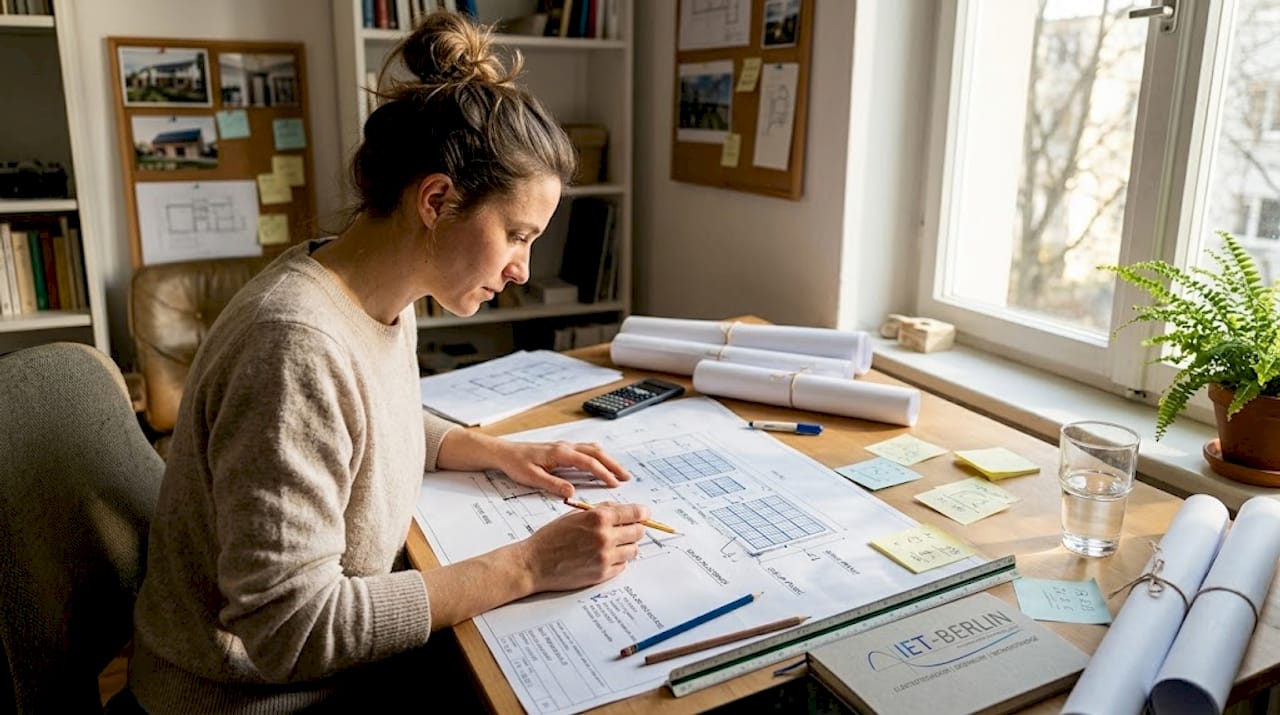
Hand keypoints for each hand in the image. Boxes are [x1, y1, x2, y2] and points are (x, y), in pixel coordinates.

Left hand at [496, 440, 631, 498]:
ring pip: (593, 449)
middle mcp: (566, 447)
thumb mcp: (532, 478)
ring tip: (619, 472)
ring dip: (608, 460)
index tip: (616, 484)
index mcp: (560, 453)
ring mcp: (565, 446)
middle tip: (626, 477)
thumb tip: (572, 492)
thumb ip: (553, 484)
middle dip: (613, 465)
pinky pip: (586, 449)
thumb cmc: (516, 464)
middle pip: (596, 453)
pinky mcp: (562, 449)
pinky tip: (601, 463)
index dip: (604, 473)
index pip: (589, 463)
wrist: (504, 452)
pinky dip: (598, 456)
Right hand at [518, 502, 650, 591]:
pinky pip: (623, 566)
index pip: (635, 513)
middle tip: (626, 530)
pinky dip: (617, 561)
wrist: (534, 564)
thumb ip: (600, 510)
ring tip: (611, 545)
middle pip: (638, 532)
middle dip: (634, 529)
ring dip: (626, 546)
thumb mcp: (574, 514)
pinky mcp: (602, 574)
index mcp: (599, 518)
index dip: (643, 513)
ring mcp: (605, 557)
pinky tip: (603, 557)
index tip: (645, 514)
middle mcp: (605, 537)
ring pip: (633, 550)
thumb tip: (621, 509)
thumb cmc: (551, 538)